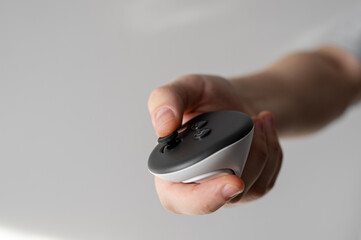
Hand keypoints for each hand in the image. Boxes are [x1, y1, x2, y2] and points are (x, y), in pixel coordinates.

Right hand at [148, 75, 282, 214]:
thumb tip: (163, 126)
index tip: (233, 182)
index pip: (178, 199)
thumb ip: (165, 98)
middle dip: (246, 160)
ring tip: (257, 121)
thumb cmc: (205, 97)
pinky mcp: (247, 187)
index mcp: (170, 167)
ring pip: (250, 189)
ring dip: (263, 151)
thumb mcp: (185, 87)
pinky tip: (265, 129)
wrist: (233, 100)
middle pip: (223, 197)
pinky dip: (273, 152)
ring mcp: (222, 188)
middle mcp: (195, 184)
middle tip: (253, 124)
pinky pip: (267, 180)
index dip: (203, 199)